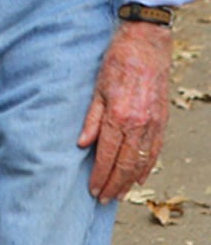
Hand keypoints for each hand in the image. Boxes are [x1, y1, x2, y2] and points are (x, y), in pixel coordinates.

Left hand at [81, 20, 173, 199]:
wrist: (147, 44)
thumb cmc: (117, 63)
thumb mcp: (96, 89)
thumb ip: (90, 119)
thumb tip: (81, 145)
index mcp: (119, 117)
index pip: (108, 156)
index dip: (100, 176)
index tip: (93, 190)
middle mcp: (139, 124)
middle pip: (126, 164)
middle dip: (115, 184)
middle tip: (104, 199)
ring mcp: (154, 123)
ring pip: (142, 160)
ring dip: (131, 180)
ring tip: (120, 193)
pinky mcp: (163, 119)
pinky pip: (155, 149)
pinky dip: (148, 165)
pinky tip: (141, 177)